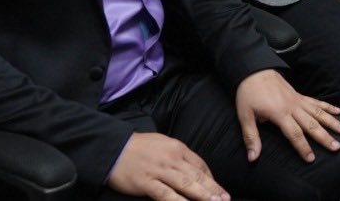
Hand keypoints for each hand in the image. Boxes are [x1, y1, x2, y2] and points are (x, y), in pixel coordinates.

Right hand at [107, 132, 227, 200]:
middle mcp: (172, 158)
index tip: (219, 189)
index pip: (200, 164)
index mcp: (178, 148)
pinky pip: (166, 195)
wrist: (114, 148)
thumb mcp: (163, 144)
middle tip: (225, 198)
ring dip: (202, 195)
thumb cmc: (139, 147)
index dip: (211, 178)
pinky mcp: (147, 182)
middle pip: (197, 176)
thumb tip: (193, 167)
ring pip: (186, 185)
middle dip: (213, 189)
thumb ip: (179, 155)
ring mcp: (160, 171)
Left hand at [234, 69, 339, 163]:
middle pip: (312, 124)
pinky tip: (339, 111)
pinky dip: (328, 106)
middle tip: (337, 147)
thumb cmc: (248, 94)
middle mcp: (292, 107)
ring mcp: (298, 100)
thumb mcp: (245, 116)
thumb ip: (251, 137)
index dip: (303, 147)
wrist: (254, 70)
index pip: (294, 134)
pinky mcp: (299, 95)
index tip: (311, 159)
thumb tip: (252, 158)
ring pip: (318, 112)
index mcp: (279, 114)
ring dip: (332, 122)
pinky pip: (316, 102)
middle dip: (325, 137)